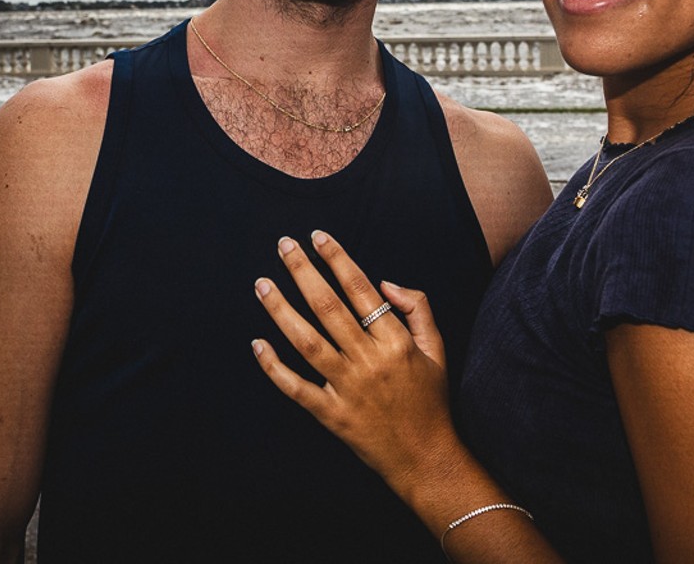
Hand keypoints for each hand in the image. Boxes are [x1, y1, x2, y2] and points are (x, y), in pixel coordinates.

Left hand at [252, 230, 458, 487]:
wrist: (425, 457)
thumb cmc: (430, 399)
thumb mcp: (436, 348)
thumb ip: (417, 308)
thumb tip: (384, 282)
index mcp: (396, 341)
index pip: (361, 290)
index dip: (338, 259)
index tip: (318, 237)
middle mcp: (369, 361)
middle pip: (329, 307)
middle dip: (303, 272)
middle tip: (284, 245)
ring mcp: (347, 389)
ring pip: (307, 342)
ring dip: (281, 310)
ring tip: (262, 284)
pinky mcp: (331, 415)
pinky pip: (296, 388)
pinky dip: (274, 367)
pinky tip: (257, 343)